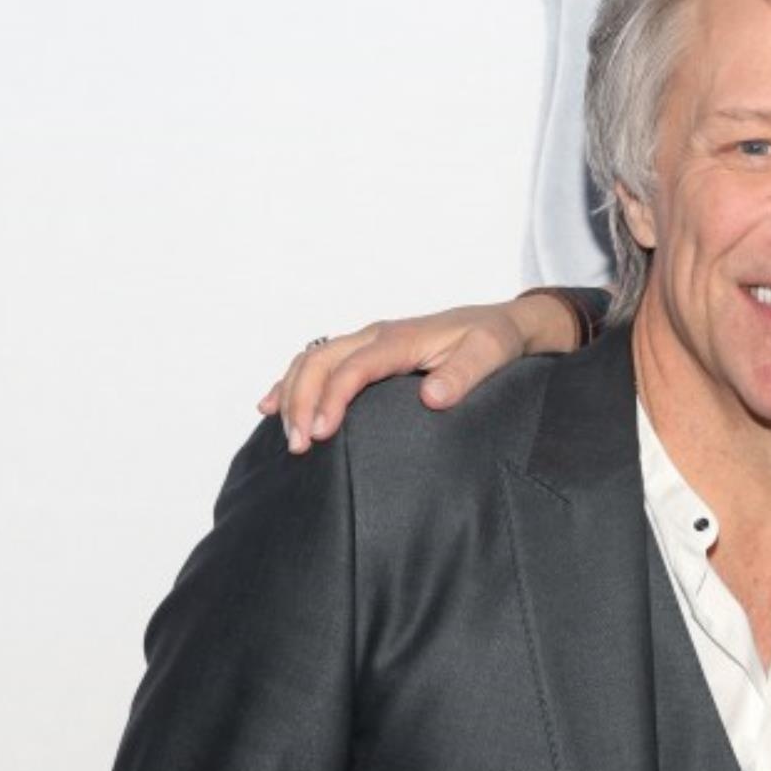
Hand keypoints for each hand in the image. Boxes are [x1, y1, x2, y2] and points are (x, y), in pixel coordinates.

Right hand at [257, 292, 579, 453]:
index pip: (353, 368)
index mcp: (400, 338)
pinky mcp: (366, 353)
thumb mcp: (489, 355)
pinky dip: (290, 384)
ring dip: (292, 396)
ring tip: (290, 440)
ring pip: (311, 361)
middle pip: (319, 362)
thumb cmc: (493, 340)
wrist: (500, 323)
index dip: (332, 399)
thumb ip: (462, 376)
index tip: (321, 434)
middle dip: (301, 403)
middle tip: (299, 447)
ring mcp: (367, 342)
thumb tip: (432, 398)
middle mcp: (376, 335)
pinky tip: (270, 407)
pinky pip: (317, 363)